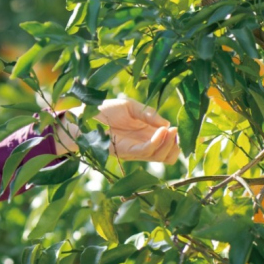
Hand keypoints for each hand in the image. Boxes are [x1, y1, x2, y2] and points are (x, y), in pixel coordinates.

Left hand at [49, 97, 179, 163]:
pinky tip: (162, 131)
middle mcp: (142, 145)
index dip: (176, 140)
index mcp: (146, 135)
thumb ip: (149, 114)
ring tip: (171, 130)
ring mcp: (135, 150)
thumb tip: (167, 123)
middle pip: (167, 156)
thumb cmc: (106, 110)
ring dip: (169, 144)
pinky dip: (156, 143)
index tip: (179, 129)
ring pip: (160, 156)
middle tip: (176, 132)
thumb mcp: (131, 107)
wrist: (85, 114)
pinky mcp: (125, 151)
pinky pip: (146, 151)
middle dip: (176, 146)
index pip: (168, 145)